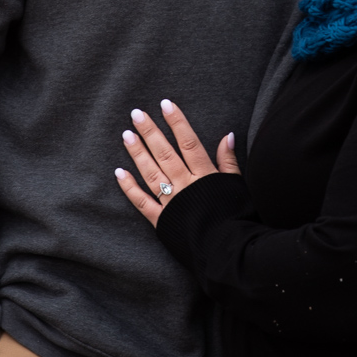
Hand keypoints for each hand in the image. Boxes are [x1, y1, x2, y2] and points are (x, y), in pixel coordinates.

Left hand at [115, 99, 239, 227]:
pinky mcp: (161, 221)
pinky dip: (129, 187)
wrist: (227, 251)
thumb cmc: (236, 218)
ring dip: (137, 153)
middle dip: (150, 132)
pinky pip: (142, 202)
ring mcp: (171, 203)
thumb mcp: (237, 186)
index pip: (188, 142)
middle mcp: (185, 186)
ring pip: (151, 173)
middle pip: (165, 153)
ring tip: (126, 134)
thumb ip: (229, 161)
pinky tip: (119, 172)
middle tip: (136, 113)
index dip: (177, 122)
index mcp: (204, 176)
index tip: (166, 104)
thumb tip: (228, 135)